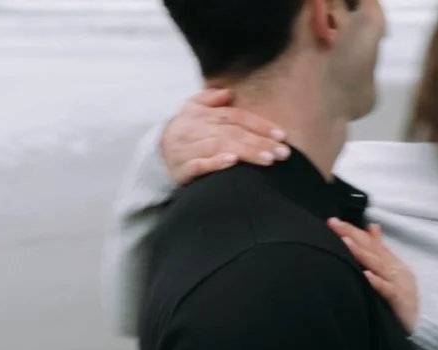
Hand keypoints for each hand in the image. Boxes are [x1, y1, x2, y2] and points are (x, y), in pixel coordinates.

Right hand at [159, 88, 290, 184]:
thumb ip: (209, 99)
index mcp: (201, 115)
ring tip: (268, 159)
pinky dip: (215, 163)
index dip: (259, 125)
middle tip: (283, 153)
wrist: (154, 155)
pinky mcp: (181, 169)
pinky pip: (198, 165)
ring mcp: (186, 148)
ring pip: (219, 147)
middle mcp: (194, 129)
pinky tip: (232, 162)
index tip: (282, 136)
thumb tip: (228, 92)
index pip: (235, 116)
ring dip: (245, 153)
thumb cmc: (185, 132)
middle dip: (260, 142)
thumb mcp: (192, 110)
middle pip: (232, 133)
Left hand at [328, 219, 419, 332]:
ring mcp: (399, 284)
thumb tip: (372, 227)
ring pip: (378, 266)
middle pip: (372, 249)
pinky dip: (377, 282)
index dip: (353, 231)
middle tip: (333, 224)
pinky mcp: (400, 301)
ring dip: (362, 253)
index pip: (371, 242)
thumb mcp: (393, 272)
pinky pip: (387, 291)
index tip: (333, 222)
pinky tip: (365, 276)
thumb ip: (381, 250)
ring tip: (345, 242)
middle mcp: (396, 270)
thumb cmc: (403, 301)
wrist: (422, 327)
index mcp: (393, 263)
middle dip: (352, 235)